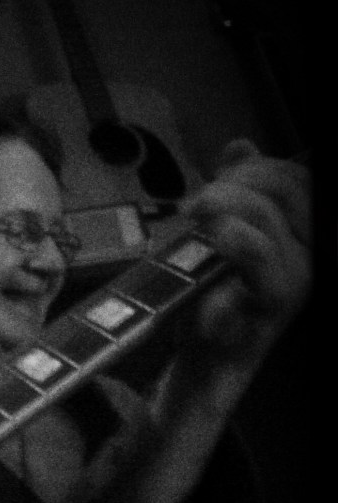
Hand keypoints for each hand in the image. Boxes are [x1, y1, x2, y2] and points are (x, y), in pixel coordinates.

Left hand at [183, 139, 310, 363]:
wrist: (207, 357)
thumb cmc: (213, 298)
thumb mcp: (219, 236)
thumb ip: (234, 192)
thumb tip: (240, 145)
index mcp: (300, 232)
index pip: (297, 178)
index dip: (257, 166)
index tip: (215, 177)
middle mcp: (309, 250)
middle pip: (289, 188)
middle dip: (238, 181)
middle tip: (198, 200)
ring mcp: (298, 273)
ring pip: (268, 215)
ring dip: (224, 204)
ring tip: (194, 216)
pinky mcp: (278, 297)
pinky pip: (259, 253)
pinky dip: (230, 237)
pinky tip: (209, 237)